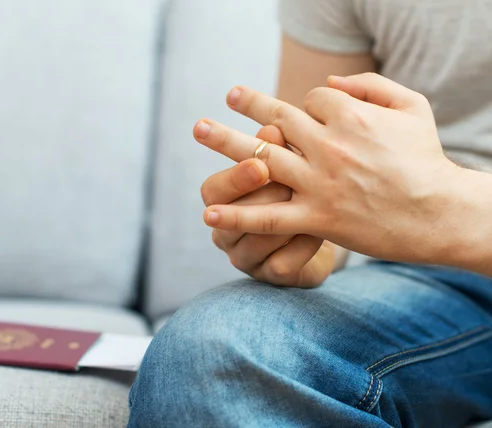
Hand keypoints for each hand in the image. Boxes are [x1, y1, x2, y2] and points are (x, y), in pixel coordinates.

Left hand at [196, 73, 460, 263]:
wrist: (441, 213)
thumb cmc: (427, 159)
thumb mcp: (412, 106)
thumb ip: (370, 85)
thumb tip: (328, 81)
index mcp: (350, 117)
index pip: (310, 100)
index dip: (306, 106)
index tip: (309, 118)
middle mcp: (329, 146)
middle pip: (276, 117)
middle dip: (249, 104)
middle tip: (226, 97)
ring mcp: (319, 183)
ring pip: (262, 158)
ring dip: (225, 143)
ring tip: (198, 129)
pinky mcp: (317, 218)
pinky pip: (269, 217)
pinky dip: (237, 214)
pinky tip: (208, 212)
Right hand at [199, 124, 333, 286]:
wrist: (325, 229)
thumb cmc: (298, 186)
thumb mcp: (285, 165)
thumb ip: (274, 150)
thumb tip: (272, 128)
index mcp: (221, 202)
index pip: (213, 191)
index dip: (235, 178)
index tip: (260, 164)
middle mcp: (226, 232)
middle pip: (231, 219)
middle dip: (264, 199)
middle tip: (289, 184)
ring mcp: (247, 258)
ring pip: (257, 242)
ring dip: (285, 222)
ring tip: (312, 205)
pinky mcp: (272, 277)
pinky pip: (282, 265)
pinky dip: (302, 247)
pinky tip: (322, 234)